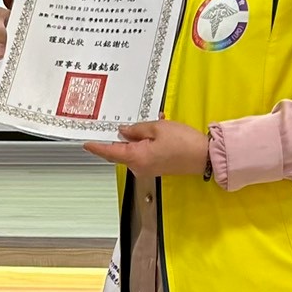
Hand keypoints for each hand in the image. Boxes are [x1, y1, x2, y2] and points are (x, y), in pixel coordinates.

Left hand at [85, 117, 208, 177]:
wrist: (205, 157)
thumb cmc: (183, 142)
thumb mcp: (158, 128)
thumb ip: (137, 129)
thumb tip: (124, 131)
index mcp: (136, 157)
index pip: (110, 152)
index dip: (97, 147)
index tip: (86, 143)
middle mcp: (139, 167)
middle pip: (121, 151)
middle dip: (122, 137)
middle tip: (125, 122)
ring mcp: (147, 169)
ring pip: (134, 151)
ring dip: (139, 137)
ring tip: (155, 123)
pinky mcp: (156, 168)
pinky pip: (144, 154)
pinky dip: (146, 142)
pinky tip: (158, 131)